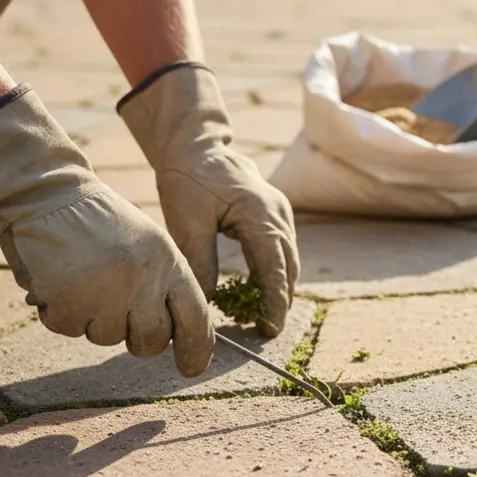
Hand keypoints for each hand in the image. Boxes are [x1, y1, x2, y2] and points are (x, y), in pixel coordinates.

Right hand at [0, 86, 214, 374]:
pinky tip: (59, 281)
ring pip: (107, 337)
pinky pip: (69, 329)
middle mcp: (143, 280)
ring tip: (83, 279)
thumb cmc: (100, 223)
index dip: (197, 349)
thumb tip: (179, 336)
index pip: (196, 318)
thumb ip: (166, 286)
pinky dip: (61, 312)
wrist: (47, 194)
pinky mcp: (69, 300)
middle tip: (117, 313)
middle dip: (136, 339)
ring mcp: (106, 292)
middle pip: (151, 341)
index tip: (192, 369)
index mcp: (169, 263)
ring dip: (93, 319)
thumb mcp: (148, 244)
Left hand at [119, 62, 298, 336]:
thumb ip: (201, 261)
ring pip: (289, 259)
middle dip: (281, 299)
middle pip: (289, 267)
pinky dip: (274, 270)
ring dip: (279, 286)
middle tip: (268, 330)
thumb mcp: (187, 221)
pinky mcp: (276, 213)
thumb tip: (207, 301)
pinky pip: (282, 248)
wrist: (197, 146)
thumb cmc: (188, 178)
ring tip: (263, 316)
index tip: (270, 327)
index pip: (274, 268)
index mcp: (259, 214)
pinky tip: (257, 289)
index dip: (274, 301)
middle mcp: (278, 214)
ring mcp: (281, 212)